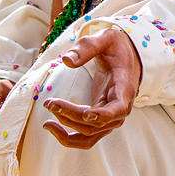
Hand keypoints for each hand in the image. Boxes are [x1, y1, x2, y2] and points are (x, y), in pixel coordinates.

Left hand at [41, 28, 141, 149]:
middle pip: (96, 123)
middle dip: (71, 116)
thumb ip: (86, 47)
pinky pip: (86, 137)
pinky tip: (52, 126)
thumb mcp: (104, 38)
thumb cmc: (115, 47)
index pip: (118, 109)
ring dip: (67, 129)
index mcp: (123, 89)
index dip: (102, 115)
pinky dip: (69, 137)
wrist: (126, 57)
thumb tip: (65, 60)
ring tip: (47, 118)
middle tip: (49, 102)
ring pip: (90, 134)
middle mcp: (120, 108)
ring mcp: (110, 118)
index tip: (85, 115)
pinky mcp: (100, 120)